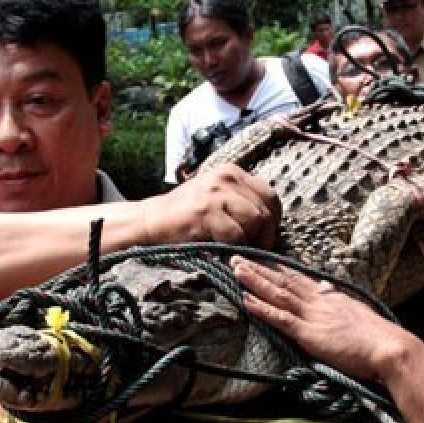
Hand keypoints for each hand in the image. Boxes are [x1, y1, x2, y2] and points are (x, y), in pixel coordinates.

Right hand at [149, 164, 278, 247]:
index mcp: (233, 172)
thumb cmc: (186, 215)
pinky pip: (237, 234)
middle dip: (266, 233)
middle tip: (254, 248)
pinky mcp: (206, 211)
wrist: (151, 220)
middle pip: (267, 207)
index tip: (262, 236)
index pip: (270, 196)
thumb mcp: (218, 197)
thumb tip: (271, 224)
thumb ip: (242, 202)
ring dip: (251, 240)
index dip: (272, 220)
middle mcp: (227, 177)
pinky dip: (234, 248)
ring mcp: (216, 192)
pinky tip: (223, 250)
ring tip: (238, 248)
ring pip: (256, 219)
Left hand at [231, 256, 414, 381]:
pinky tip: (246, 300)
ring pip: (278, 294)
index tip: (260, 257)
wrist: (390, 348)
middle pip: (283, 280)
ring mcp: (313, 316)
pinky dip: (262, 309)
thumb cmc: (378, 337)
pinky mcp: (310, 334)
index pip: (297, 278)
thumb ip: (338, 301)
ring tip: (234, 270)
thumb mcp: (356, 312)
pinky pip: (282, 319)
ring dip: (254, 281)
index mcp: (330, 297)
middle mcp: (319, 301)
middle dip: (258, 268)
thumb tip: (326, 288)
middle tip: (236, 257)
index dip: (276, 268)